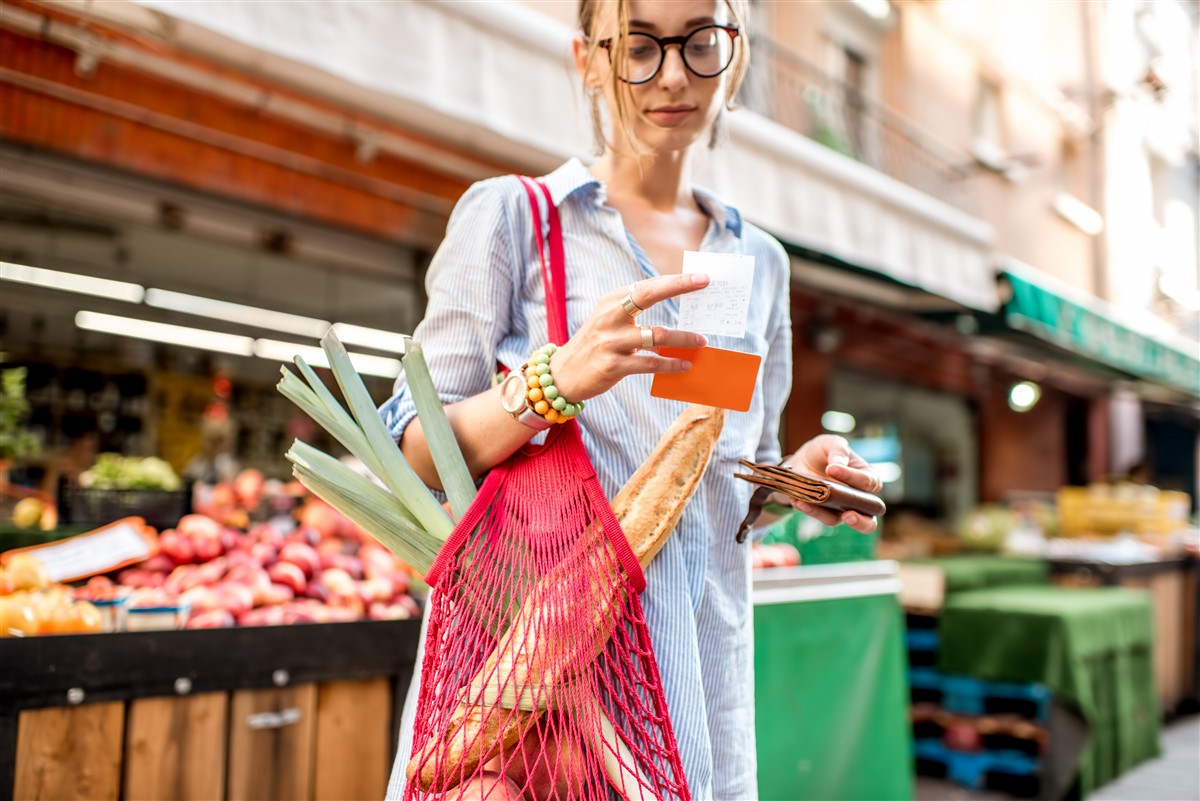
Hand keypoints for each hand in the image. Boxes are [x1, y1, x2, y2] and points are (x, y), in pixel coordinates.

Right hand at [550, 274, 709, 400]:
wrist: (561, 375)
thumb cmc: (594, 345)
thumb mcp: (608, 320)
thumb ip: (634, 309)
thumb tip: (673, 300)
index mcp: (611, 301)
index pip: (647, 285)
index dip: (675, 280)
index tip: (701, 277)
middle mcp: (610, 316)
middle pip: (649, 295)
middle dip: (678, 286)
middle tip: (704, 284)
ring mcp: (611, 341)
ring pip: (657, 335)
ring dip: (684, 338)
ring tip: (702, 341)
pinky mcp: (613, 366)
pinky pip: (651, 364)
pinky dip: (671, 364)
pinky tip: (685, 365)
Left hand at [781, 435, 880, 533]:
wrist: (801, 463)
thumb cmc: (823, 453)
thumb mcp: (830, 443)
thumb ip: (838, 449)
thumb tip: (838, 464)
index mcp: (866, 477)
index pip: (868, 482)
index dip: (852, 477)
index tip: (832, 468)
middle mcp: (859, 497)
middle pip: (869, 518)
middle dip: (861, 521)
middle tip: (848, 515)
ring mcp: (843, 508)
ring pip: (840, 521)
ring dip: (822, 513)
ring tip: (806, 503)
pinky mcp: (826, 514)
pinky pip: (821, 517)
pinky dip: (809, 510)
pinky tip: (798, 501)